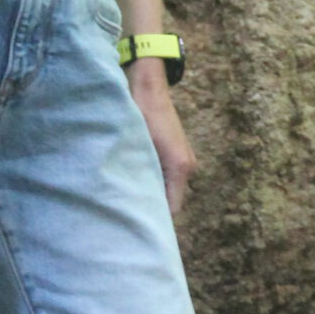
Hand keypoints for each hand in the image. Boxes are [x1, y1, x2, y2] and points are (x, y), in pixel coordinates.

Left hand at [127, 61, 195, 215]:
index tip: (136, 226)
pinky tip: (135, 180)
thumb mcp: (139, 147)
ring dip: (151, 191)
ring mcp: (182, 159)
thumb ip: (142, 177)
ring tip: (128, 197)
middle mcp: (186, 166)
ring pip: (167, 188)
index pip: (172, 210)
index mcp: (180, 168)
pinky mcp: (175, 153)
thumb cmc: (142, 114)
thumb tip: (137, 204)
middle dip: (152, 206)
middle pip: (170, 200)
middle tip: (127, 214)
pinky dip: (153, 180)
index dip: (156, 219)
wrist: (147, 87)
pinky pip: (165, 176)